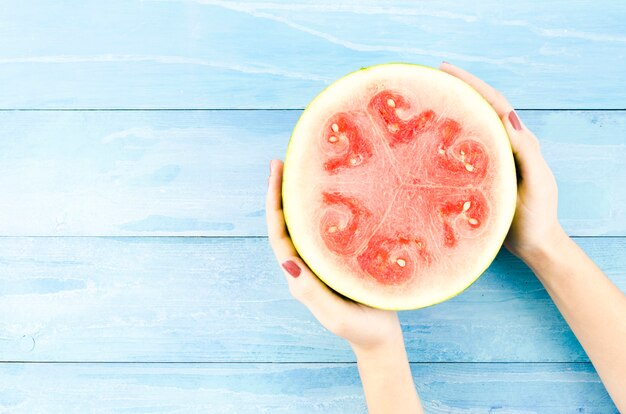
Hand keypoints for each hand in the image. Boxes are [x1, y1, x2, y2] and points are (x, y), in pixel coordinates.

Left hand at [266, 159, 402, 353]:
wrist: (380, 338)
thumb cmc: (360, 329)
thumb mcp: (335, 315)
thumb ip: (312, 292)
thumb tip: (286, 260)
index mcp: (300, 274)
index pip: (279, 234)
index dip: (274, 204)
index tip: (275, 174)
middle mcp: (307, 263)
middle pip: (287, 223)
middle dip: (281, 193)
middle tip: (280, 161)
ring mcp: (322, 259)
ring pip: (305, 223)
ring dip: (299, 197)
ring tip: (300, 168)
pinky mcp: (340, 257)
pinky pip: (326, 228)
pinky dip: (323, 207)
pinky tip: (332, 190)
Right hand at [439, 62, 565, 261]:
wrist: (533, 244)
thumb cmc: (537, 215)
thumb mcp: (538, 182)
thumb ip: (526, 152)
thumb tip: (506, 118)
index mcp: (518, 142)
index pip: (494, 103)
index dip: (472, 84)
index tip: (446, 71)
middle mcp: (503, 146)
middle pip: (479, 110)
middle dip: (457, 90)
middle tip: (431, 79)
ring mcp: (490, 161)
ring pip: (469, 130)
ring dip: (450, 113)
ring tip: (426, 103)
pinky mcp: (478, 177)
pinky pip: (459, 154)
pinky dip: (445, 142)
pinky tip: (426, 143)